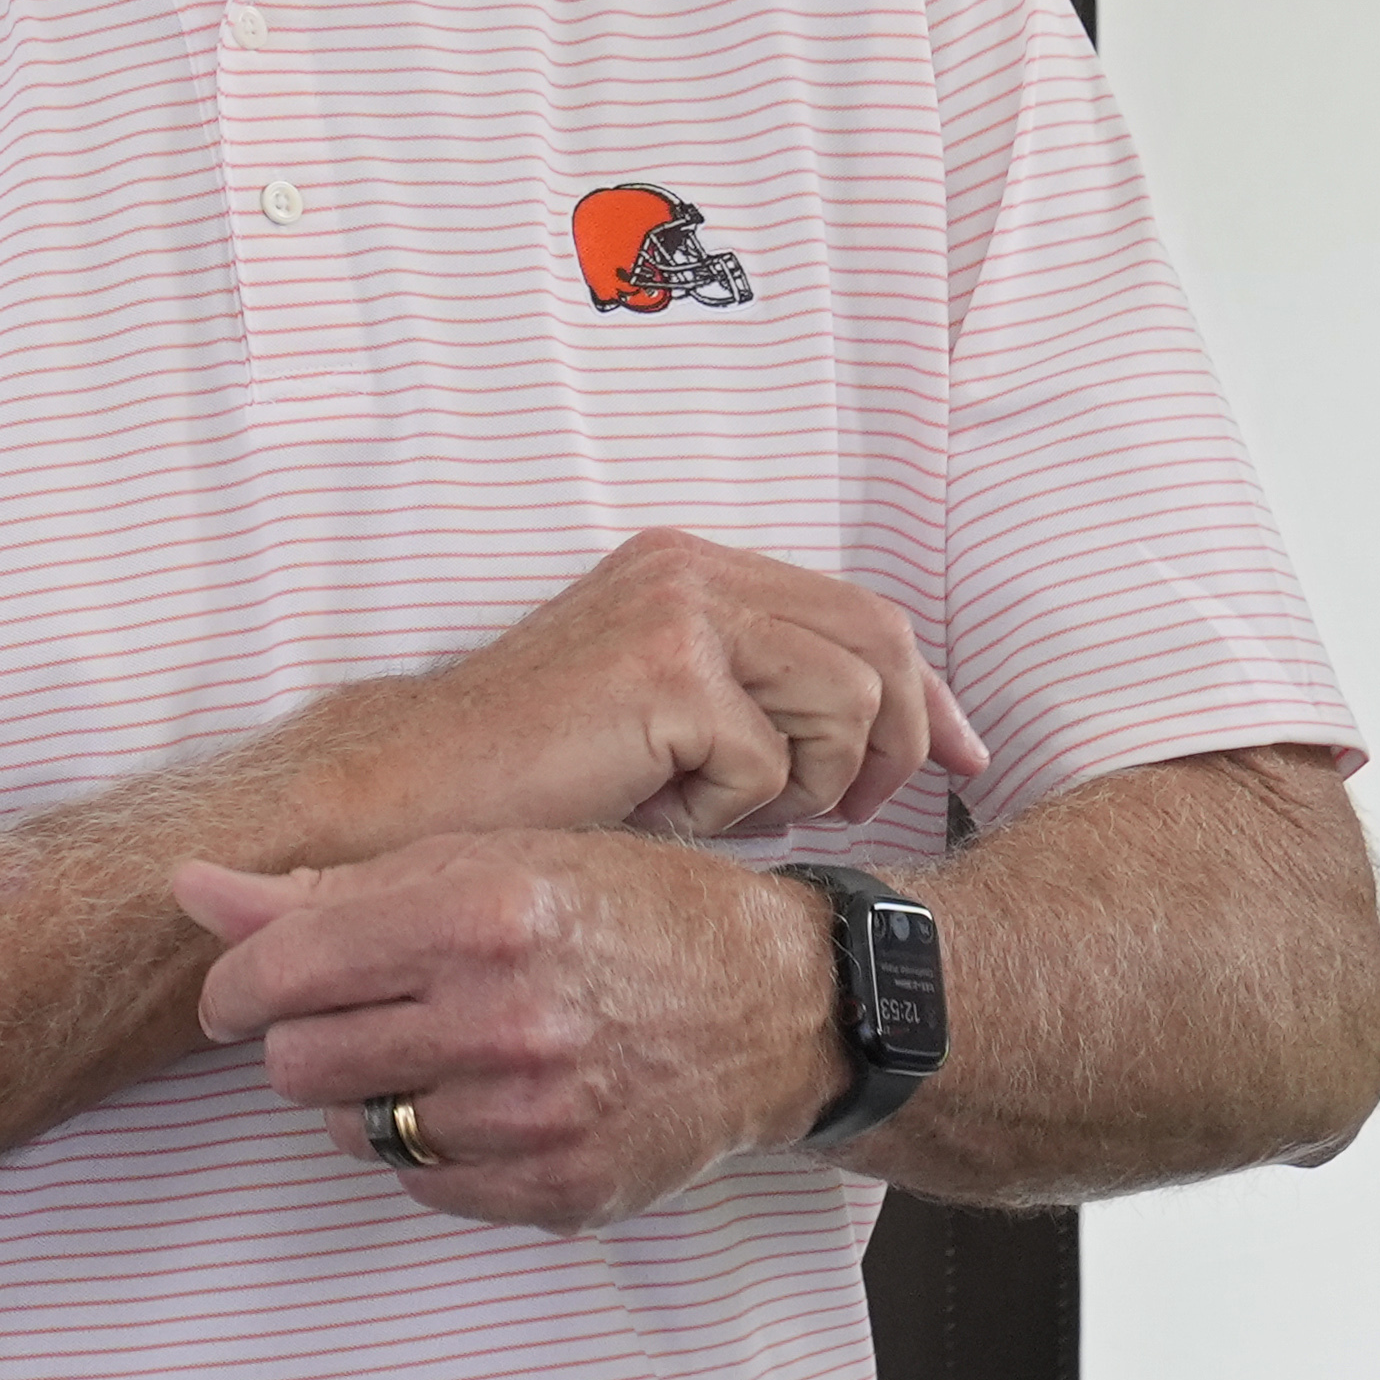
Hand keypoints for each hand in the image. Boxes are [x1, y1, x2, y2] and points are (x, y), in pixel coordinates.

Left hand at [175, 834, 847, 1232]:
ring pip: (355, 1131)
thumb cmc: (621, 910)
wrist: (778, 1004)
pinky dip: (433, 1148)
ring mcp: (537, 1115)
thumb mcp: (484, 861)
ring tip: (435, 1052)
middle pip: (298, 1065)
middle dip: (302, 1041)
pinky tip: (484, 1100)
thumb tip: (188, 889)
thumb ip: (324, 889)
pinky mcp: (565, 1187)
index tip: (240, 992)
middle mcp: (503, 1018)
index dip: (236, 988)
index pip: (278, 973)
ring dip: (371, 1095)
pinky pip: (426, 1184)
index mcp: (474, 914)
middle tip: (354, 1018)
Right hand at [274, 529, 987, 852]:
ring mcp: (680, 613)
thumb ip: (763, 695)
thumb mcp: (665, 711)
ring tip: (719, 811)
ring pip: (845, 703)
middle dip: (900, 741)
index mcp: (691, 565)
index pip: (863, 611)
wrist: (415, 788)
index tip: (964, 759)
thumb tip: (900, 738)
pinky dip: (727, 814)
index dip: (931, 693)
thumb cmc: (534, 771)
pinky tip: (656, 812)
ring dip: (804, 782)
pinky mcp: (668, 674)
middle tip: (853, 813)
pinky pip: (768, 764)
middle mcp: (691, 567)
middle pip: (882, 642)